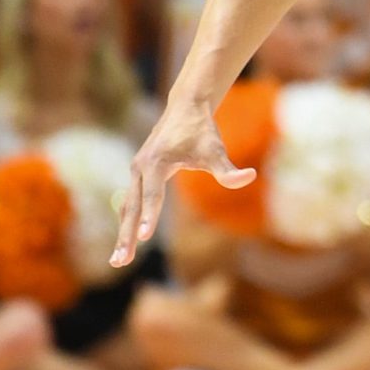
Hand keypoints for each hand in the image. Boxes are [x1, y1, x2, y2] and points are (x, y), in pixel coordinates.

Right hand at [112, 100, 251, 265]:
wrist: (185, 108)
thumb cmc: (202, 130)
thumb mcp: (216, 150)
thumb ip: (228, 169)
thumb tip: (250, 177)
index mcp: (156, 163)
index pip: (152, 195)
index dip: (150, 216)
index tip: (144, 238)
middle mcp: (140, 167)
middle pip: (132, 207)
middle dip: (126, 235)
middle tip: (120, 262)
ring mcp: (136, 171)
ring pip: (127, 207)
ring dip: (123, 233)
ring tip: (118, 260)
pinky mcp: (138, 174)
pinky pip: (131, 202)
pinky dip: (127, 222)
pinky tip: (127, 240)